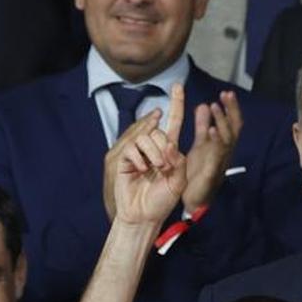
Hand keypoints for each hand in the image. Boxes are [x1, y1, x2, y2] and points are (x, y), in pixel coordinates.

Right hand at [110, 84, 187, 225]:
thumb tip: (170, 144)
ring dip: (153, 153)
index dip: (176, 105)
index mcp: (169, 151)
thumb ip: (178, 162)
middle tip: (164, 168)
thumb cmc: (162, 201)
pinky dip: (139, 159)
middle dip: (164, 148)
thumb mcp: (178, 182)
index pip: (173, 123)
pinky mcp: (123, 158)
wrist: (143, 215)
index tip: (177, 86)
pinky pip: (132, 148)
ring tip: (154, 170)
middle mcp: (153, 148)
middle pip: (159, 131)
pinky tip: (140, 171)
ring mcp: (137, 153)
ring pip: (146, 137)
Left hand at [181, 91, 241, 212]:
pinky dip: (215, 143)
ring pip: (226, 140)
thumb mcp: (199, 145)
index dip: (230, 109)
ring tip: (214, 106)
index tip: (226, 92)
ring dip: (221, 122)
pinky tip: (210, 130)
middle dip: (231, 111)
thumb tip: (204, 104)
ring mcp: (220, 163)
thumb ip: (202, 126)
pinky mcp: (211, 174)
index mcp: (222, 146)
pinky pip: (215, 156)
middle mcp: (225, 153)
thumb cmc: (197, 174)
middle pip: (233, 128)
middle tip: (227, 94)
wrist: (193, 202)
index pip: (231, 123)